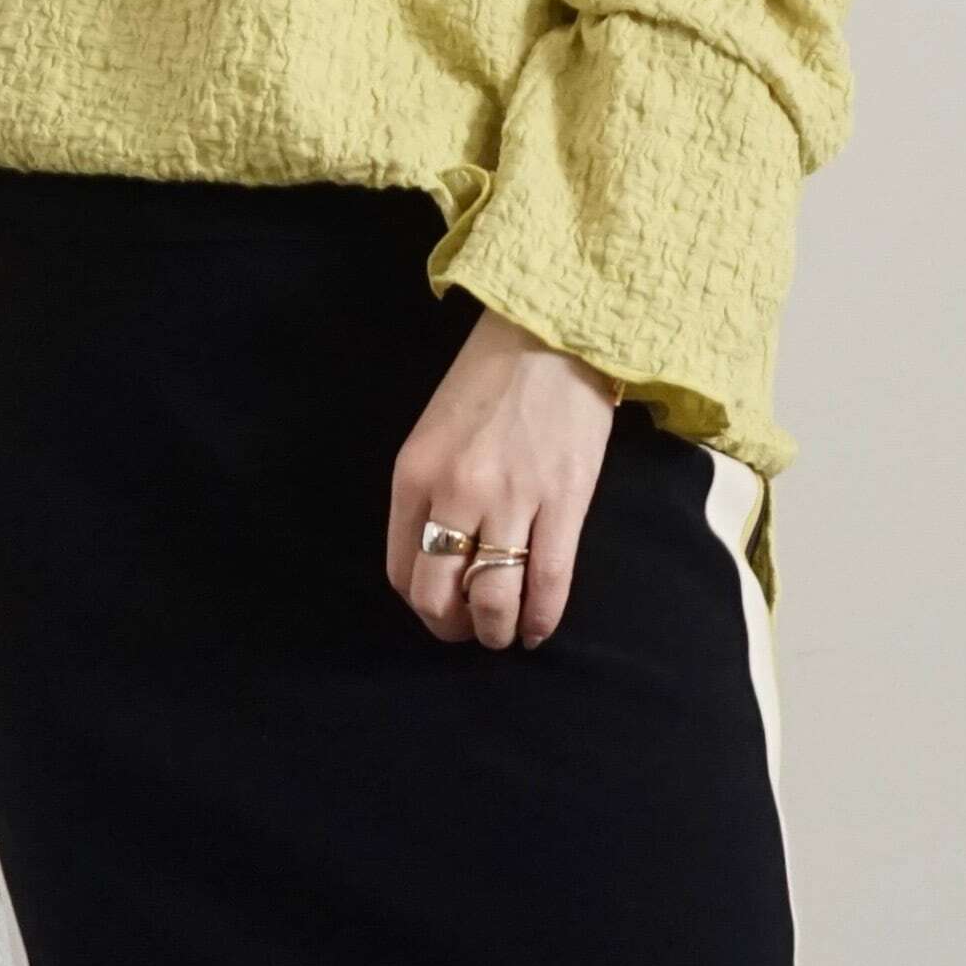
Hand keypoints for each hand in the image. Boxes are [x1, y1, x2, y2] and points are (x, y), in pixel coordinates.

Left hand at [388, 307, 619, 650]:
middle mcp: (456, 493)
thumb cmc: (490, 380)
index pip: (401, 571)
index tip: (442, 612)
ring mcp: (512, 499)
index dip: (421, 607)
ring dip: (496, 630)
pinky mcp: (564, 500)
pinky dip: (541, 618)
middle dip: (454, 629)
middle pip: (439, 596)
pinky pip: (549, 581)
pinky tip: (538, 629)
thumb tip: (440, 562)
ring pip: (493, 599)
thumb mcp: (432, 434)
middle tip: (472, 631)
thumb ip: (428, 495)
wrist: (552, 332)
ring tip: (505, 633)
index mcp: (414, 475)